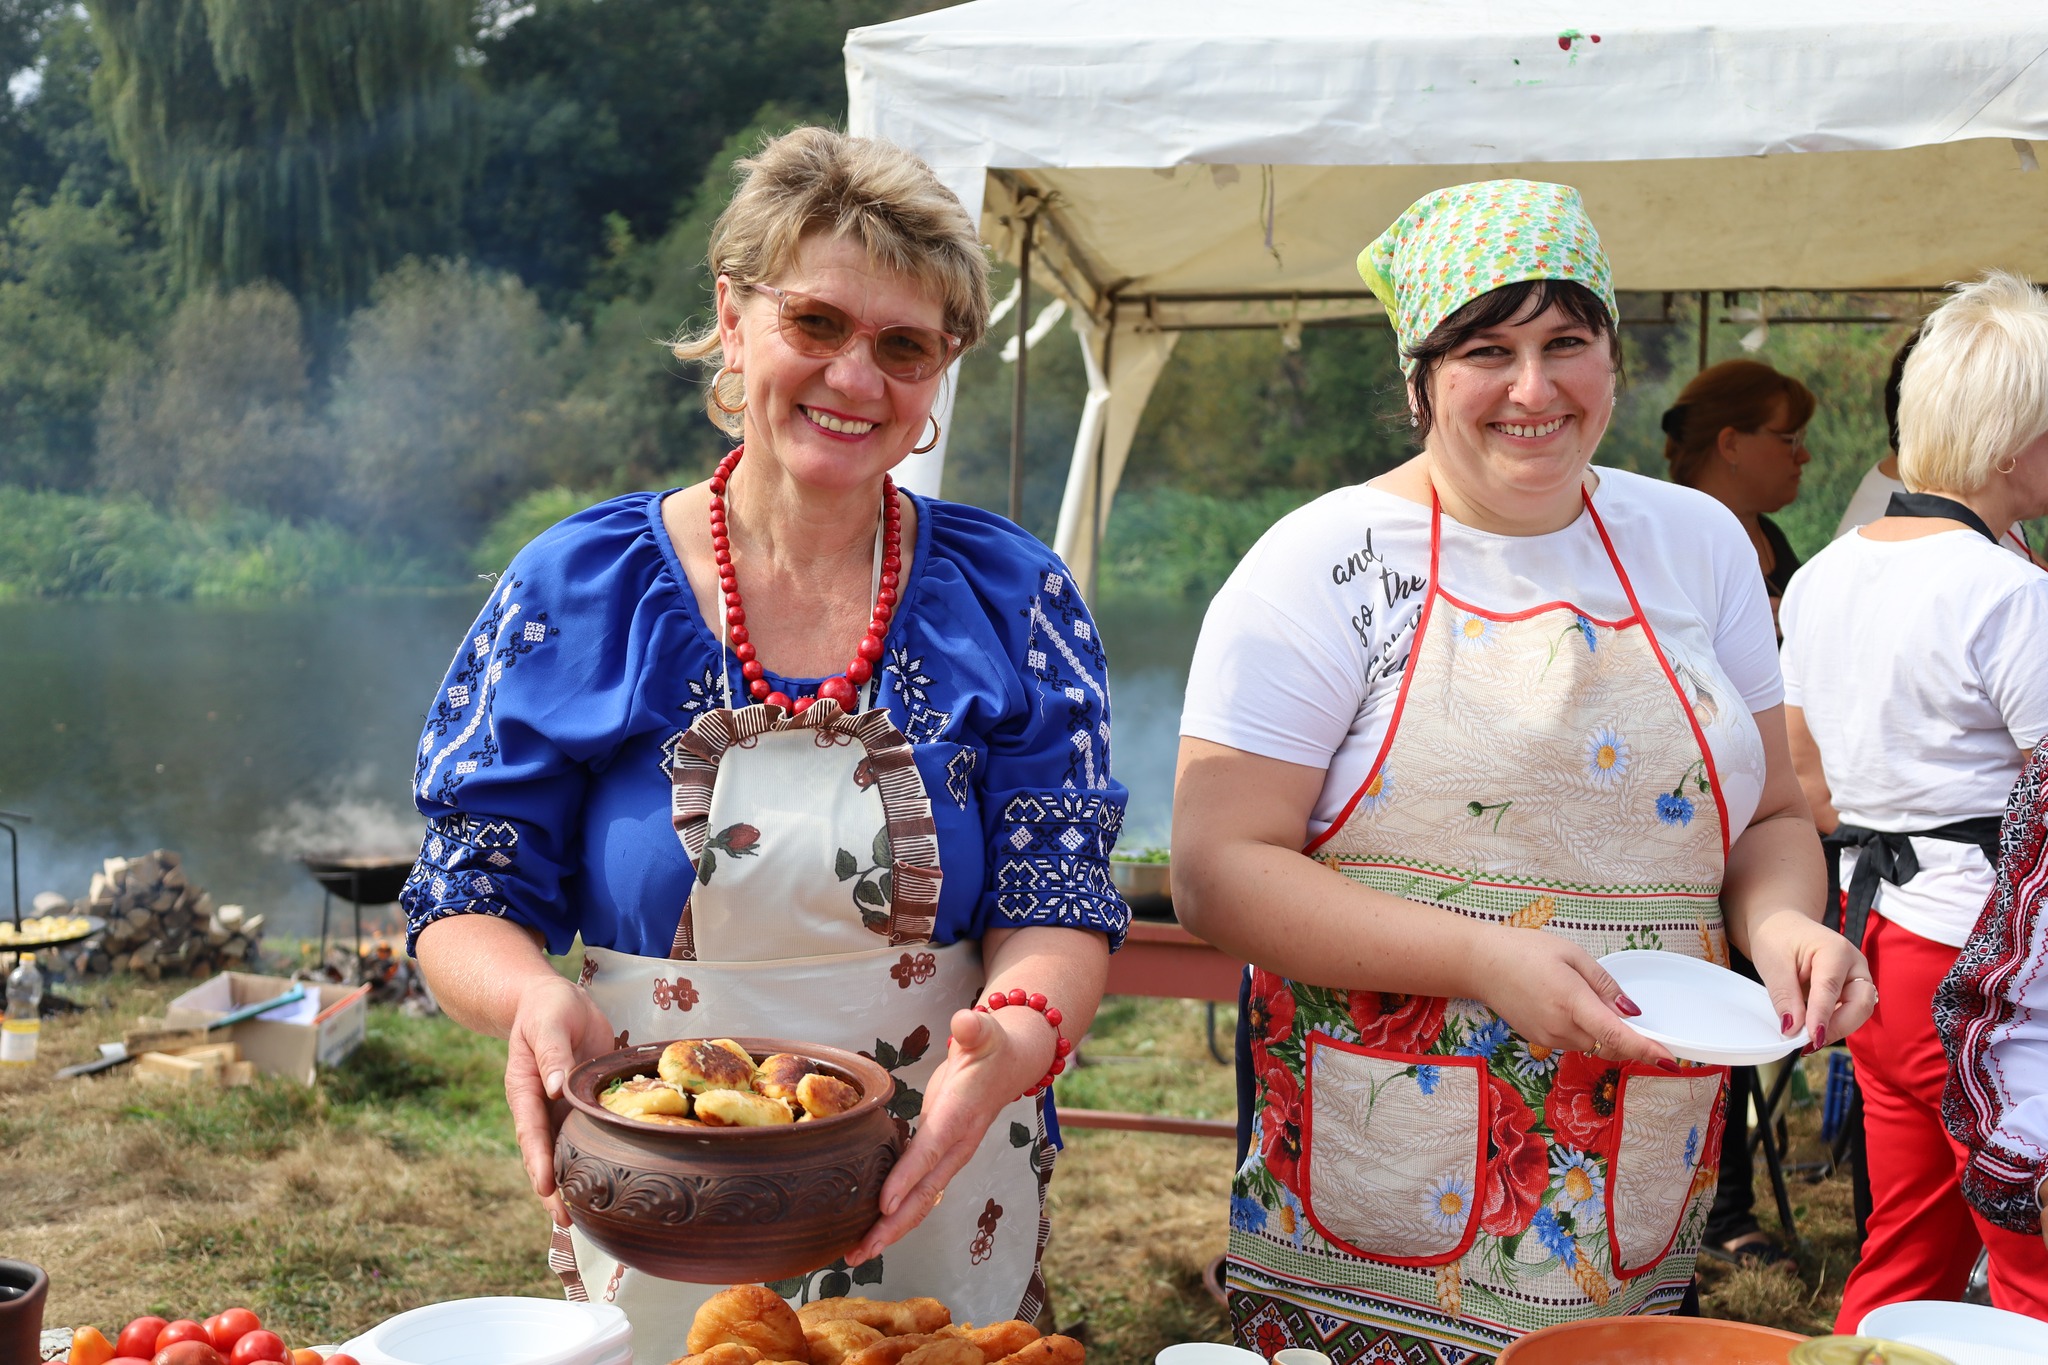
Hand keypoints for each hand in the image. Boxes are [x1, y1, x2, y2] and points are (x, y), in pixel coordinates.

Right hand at [504, 972, 615, 1225]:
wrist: (552, 1001)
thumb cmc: (548, 1008)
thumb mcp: (549, 1023)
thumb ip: (552, 1053)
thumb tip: (555, 1087)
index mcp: (526, 1089)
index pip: (530, 1130)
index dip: (537, 1161)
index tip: (544, 1188)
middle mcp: (540, 1106)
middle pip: (545, 1154)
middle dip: (553, 1189)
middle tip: (566, 1223)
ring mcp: (559, 1109)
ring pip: (564, 1152)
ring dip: (572, 1183)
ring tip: (586, 1221)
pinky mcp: (580, 1105)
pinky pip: (586, 1137)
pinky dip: (594, 1160)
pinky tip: (609, 1184)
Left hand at [847, 1006, 1050, 1263]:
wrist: (1010, 1063)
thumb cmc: (992, 1047)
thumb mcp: (985, 1032)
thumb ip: (975, 1028)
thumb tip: (967, 1021)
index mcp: (962, 1117)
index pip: (932, 1152)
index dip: (908, 1178)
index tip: (883, 1205)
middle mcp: (956, 1145)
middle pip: (925, 1193)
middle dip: (893, 1225)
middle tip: (859, 1251)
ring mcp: (948, 1156)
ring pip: (921, 1201)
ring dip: (890, 1229)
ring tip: (856, 1254)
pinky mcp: (939, 1156)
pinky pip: (918, 1192)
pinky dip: (895, 1215)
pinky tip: (870, 1229)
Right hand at [1474, 926, 1673, 1065]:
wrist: (1480, 964)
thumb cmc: (1525, 950)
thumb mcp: (1571, 954)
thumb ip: (1604, 984)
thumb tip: (1630, 1011)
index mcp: (1571, 1002)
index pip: (1616, 1035)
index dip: (1646, 1049)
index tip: (1670, 1060)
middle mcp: (1560, 1028)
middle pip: (1608, 1045)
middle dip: (1627, 1036)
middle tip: (1626, 1011)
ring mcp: (1548, 1038)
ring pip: (1592, 1046)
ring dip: (1603, 1033)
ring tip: (1583, 996)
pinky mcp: (1539, 1041)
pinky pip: (1574, 1042)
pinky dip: (1584, 1032)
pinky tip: (1568, 1005)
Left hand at [1747, 908, 1874, 1051]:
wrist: (1782, 927)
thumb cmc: (1778, 939)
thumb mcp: (1772, 964)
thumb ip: (1784, 996)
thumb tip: (1792, 1029)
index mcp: (1835, 949)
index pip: (1831, 988)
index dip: (1822, 1015)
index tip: (1812, 1037)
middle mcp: (1855, 964)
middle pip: (1860, 1003)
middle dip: (1838, 1027)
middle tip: (1811, 1042)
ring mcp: (1857, 977)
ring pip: (1859, 1012)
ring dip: (1837, 1029)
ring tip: (1809, 1041)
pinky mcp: (1852, 990)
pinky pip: (1850, 1012)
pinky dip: (1834, 1025)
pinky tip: (1814, 1033)